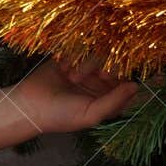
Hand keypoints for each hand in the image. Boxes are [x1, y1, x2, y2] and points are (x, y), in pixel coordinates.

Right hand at [7, 58, 140, 134]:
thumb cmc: (61, 115)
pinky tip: (65, 68)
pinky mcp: (72, 59)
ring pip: (100, 56)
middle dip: (108, 69)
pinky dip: (76, 58)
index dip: (124, 78)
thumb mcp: (92, 114)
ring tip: (72, 77)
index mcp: (106, 100)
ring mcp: (86, 70)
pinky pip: (83, 49)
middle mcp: (99, 84)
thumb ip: (115, 102)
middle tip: (100, 74)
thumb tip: (135, 86)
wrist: (29, 105)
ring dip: (88, 65)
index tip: (114, 79)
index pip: (126, 84)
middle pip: (116, 66)